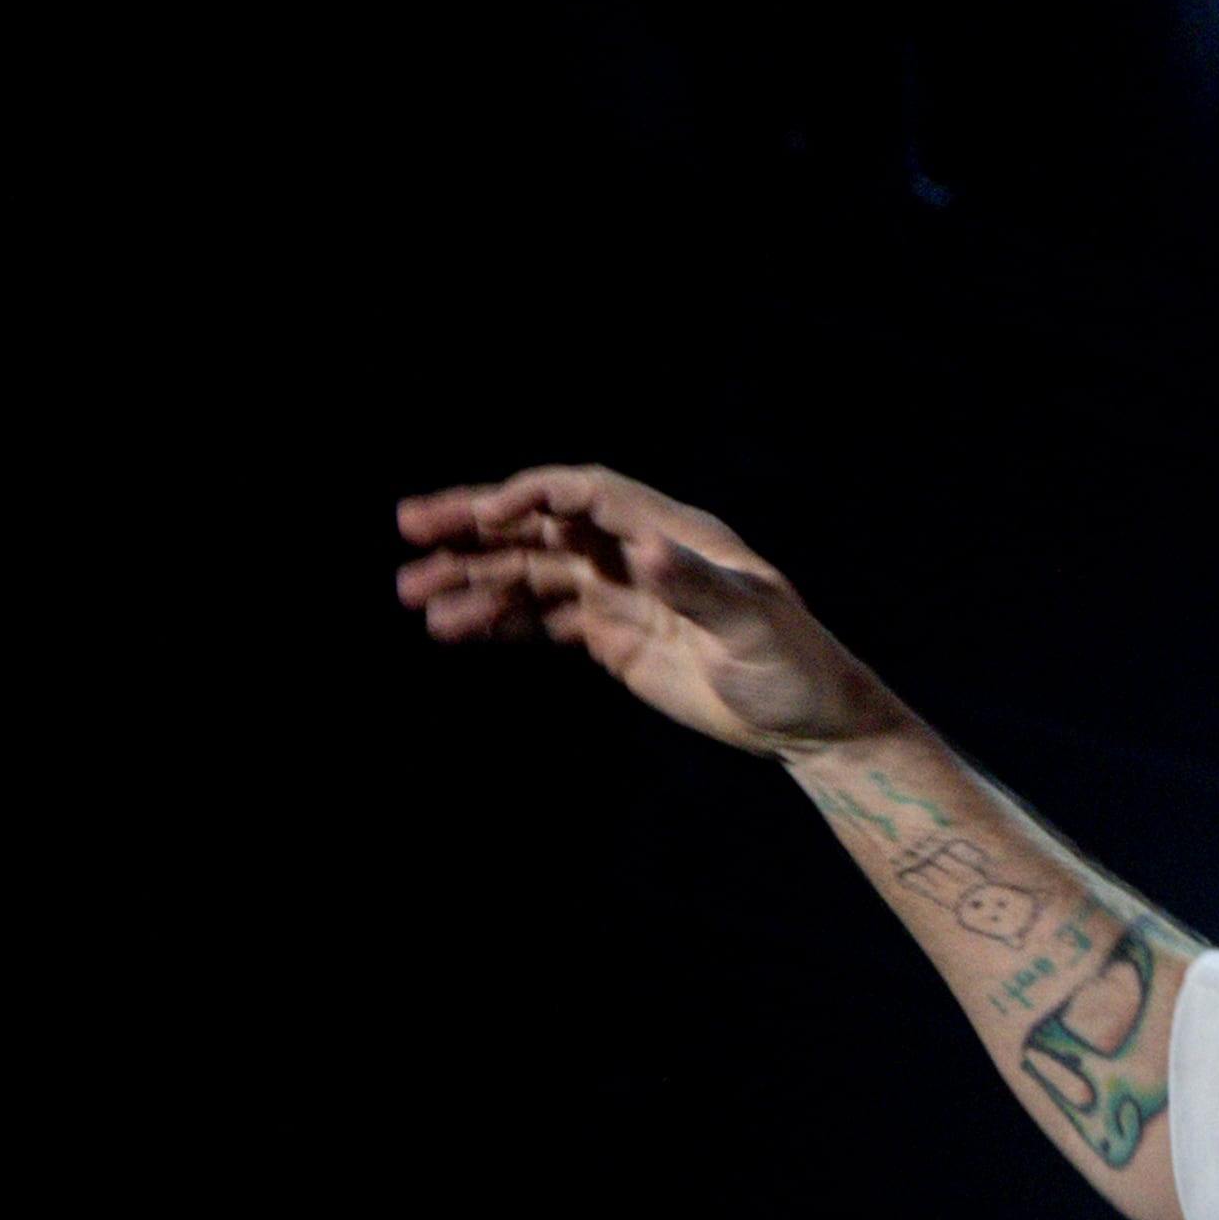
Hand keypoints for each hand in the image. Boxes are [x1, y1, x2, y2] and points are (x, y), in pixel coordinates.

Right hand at [393, 463, 899, 755]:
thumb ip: (697, 587)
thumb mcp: (753, 627)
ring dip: (473, 579)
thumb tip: (643, 550)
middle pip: (543, 525)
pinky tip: (452, 627)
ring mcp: (619, 592)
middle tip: (410, 528)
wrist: (808, 723)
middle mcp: (637, 552)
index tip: (484, 514)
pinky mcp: (610, 635)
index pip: (587, 496)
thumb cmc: (795, 667)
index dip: (533, 497)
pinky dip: (497, 620)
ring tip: (414, 595)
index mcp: (672, 533)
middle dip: (476, 525)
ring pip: (531, 573)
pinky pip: (541, 618)